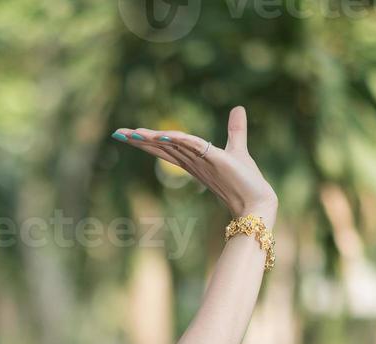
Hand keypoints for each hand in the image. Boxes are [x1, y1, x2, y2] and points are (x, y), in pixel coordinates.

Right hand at [114, 106, 277, 221]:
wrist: (257, 203)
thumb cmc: (246, 181)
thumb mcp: (237, 148)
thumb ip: (235, 129)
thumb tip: (238, 108)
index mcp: (193, 160)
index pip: (167, 147)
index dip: (148, 140)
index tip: (128, 134)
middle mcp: (193, 162)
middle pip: (162, 147)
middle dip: (140, 140)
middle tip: (118, 133)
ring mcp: (201, 162)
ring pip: (171, 147)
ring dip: (151, 140)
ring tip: (131, 133)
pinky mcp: (214, 160)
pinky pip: (192, 146)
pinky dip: (178, 141)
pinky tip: (164, 136)